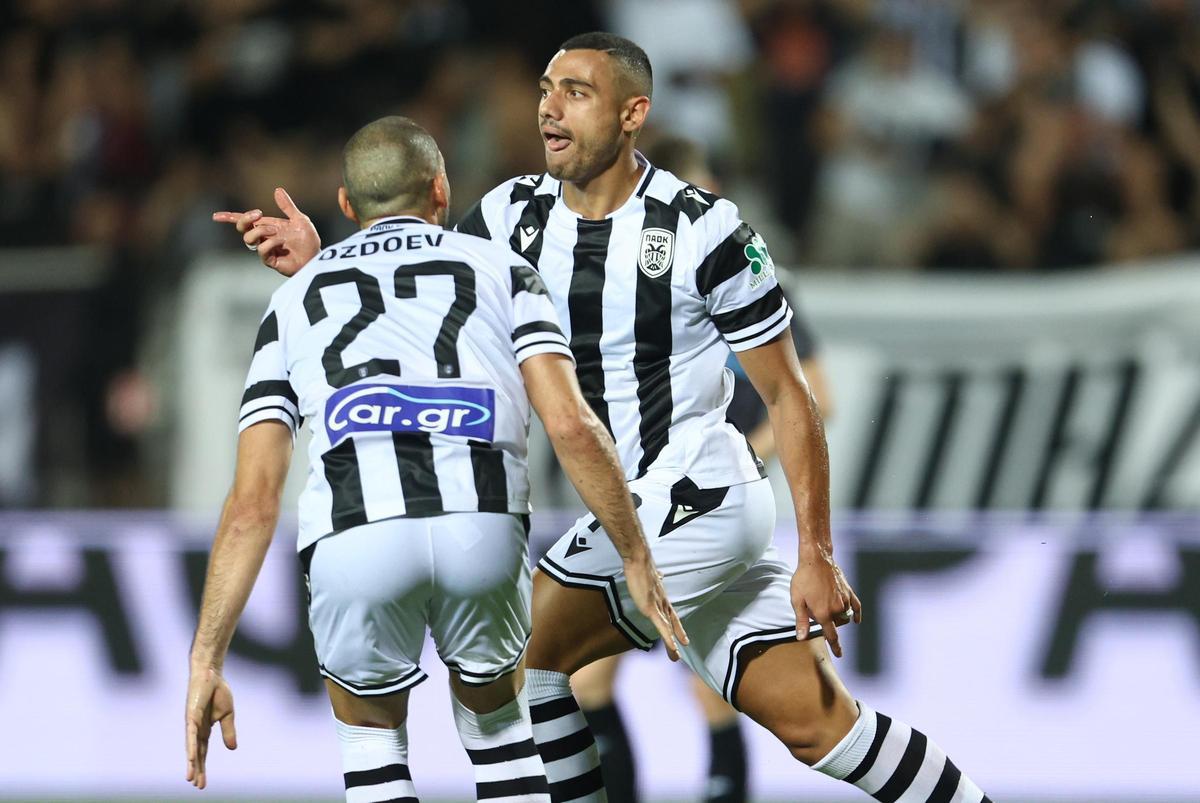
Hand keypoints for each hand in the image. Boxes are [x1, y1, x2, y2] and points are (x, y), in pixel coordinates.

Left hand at [185, 665, 237, 788]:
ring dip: (192, 763)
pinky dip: (191, 746)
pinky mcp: (191, 716)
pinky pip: (192, 734)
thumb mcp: (227, 714)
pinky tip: (191, 758)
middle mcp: (196, 730)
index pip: (203, 752)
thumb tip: (232, 749)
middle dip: (197, 770)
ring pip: (192, 747)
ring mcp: (192, 724)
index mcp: (204, 729)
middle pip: (197, 754)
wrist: (211, 674)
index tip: (202, 783)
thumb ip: (228, 731)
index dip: (202, 767)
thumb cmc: (218, 691)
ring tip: (191, 778)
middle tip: (197, 786)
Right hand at [213, 187, 320, 276]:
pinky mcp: (270, 260)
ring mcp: (265, 249)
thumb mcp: (299, 219)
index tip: (216, 216)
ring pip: (248, 239)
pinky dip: (271, 242)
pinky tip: (283, 241)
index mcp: (267, 226)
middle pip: (242, 228)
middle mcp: (263, 237)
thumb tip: (277, 190)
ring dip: (261, 230)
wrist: (315, 257)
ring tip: (277, 231)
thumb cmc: (307, 240)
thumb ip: (287, 206)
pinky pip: (261, 250)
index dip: (230, 218)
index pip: (245, 222)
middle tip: (259, 214)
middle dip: (245, 219)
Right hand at [623, 555, 687, 660]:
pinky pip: (662, 628)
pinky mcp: (651, 609)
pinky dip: (668, 639)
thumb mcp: (649, 575)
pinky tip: (673, 648)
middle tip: (684, 647)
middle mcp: (662, 603)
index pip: (671, 613)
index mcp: (661, 597)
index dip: (677, 624)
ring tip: (676, 657)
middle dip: (677, 635)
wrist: (638, 560)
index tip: (682, 632)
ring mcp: (657, 607)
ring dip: (672, 644)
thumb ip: (655, 578)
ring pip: (668, 630)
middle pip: (672, 623)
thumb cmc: (640, 566)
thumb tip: (660, 574)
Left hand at [791, 553, 861, 657]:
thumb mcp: (797, 600)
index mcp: (823, 613)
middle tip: (815, 611)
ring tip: (826, 607)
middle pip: (837, 625)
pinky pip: (856, 606)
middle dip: (829, 624)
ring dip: (838, 618)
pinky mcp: (848, 591)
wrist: (816, 559)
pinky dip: (857, 614)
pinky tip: (856, 619)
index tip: (840, 655)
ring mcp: (844, 600)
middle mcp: (837, 609)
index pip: (831, 635)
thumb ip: (801, 620)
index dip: (836, 647)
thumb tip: (802, 637)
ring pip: (845, 616)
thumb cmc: (803, 578)